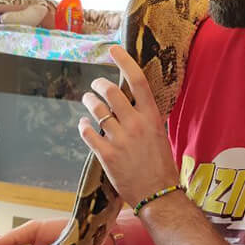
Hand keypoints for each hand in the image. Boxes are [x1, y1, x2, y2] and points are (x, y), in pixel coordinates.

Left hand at [78, 45, 180, 206]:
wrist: (159, 194)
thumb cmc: (161, 167)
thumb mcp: (160, 136)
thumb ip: (145, 119)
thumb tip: (131, 104)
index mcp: (152, 117)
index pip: (138, 81)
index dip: (124, 61)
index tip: (113, 50)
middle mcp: (136, 124)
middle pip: (112, 91)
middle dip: (99, 84)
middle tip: (95, 85)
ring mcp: (120, 139)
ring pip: (97, 109)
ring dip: (89, 101)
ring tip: (87, 100)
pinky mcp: (107, 154)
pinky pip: (88, 132)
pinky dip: (83, 125)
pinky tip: (84, 124)